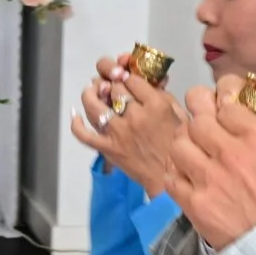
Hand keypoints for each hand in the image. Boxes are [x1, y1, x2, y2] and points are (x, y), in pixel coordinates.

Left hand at [69, 55, 185, 197]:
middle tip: (111, 85)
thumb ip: (164, 96)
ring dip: (91, 93)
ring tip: (92, 89)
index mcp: (156, 106)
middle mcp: (135, 116)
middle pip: (114, 89)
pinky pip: (85, 135)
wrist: (170, 178)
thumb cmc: (178, 147)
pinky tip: (76, 115)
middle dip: (112, 84)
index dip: (127, 76)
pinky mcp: (108, 148)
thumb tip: (151, 80)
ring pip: (95, 105)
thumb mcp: (179, 115)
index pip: (132, 80)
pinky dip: (77, 124)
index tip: (126, 78)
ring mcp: (118, 132)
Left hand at [164, 77, 255, 249]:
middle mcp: (230, 151)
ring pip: (178, 142)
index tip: (220, 99)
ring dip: (183, 141)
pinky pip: (170, 175)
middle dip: (198, 112)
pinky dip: (174, 171)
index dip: (221, 96)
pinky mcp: (193, 202)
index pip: (227, 100)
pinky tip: (183, 173)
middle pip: (197, 116)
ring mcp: (208, 177)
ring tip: (190, 147)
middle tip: (201, 119)